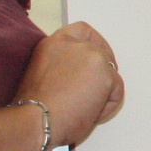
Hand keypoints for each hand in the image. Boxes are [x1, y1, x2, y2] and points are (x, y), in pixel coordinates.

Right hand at [14, 22, 122, 146]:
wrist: (35, 120)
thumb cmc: (34, 107)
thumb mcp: (44, 73)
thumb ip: (63, 64)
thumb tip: (81, 75)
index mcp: (55, 43)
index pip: (83, 30)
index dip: (95, 44)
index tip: (96, 60)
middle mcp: (75, 44)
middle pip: (103, 54)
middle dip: (102, 74)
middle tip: (92, 95)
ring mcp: (92, 56)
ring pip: (111, 74)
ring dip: (102, 94)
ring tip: (82, 109)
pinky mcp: (105, 74)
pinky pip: (116, 93)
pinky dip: (106, 107)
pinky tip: (88, 114)